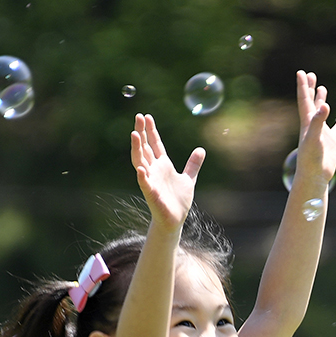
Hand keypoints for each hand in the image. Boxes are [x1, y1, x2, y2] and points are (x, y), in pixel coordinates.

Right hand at [131, 113, 203, 228]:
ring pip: (141, 162)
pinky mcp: (152, 194)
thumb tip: (201, 149)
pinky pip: (145, 184)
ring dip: (137, 149)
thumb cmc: (179, 200)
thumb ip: (193, 164)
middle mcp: (154, 170)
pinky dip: (143, 177)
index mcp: (163, 165)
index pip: (154, 144)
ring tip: (134, 134)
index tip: (146, 116)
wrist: (175, 220)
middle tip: (138, 117)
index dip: (151, 131)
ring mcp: (151, 181)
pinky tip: (141, 169)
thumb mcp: (189, 179)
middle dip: (141, 133)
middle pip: (145, 148)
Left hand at [292, 70, 335, 188]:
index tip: (301, 72)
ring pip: (322, 113)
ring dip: (321, 101)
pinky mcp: (331, 142)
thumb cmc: (311, 158)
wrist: (314, 176)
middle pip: (311, 102)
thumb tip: (324, 105)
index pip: (304, 100)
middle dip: (310, 88)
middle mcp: (313, 125)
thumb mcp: (314, 137)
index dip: (303, 86)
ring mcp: (322, 133)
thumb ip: (318, 121)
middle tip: (311, 75)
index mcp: (307, 122)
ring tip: (322, 89)